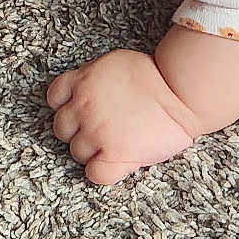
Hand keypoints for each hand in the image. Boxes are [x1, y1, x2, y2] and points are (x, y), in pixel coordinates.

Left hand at [46, 48, 201, 185]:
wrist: (183, 93)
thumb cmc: (156, 76)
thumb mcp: (115, 63)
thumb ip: (93, 78)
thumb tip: (85, 92)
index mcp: (83, 80)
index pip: (54, 98)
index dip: (68, 107)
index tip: (82, 112)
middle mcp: (83, 107)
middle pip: (62, 129)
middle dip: (78, 131)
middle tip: (102, 130)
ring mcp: (97, 132)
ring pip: (76, 153)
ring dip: (92, 152)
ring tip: (115, 144)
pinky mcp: (115, 154)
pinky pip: (94, 174)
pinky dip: (102, 172)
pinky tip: (117, 163)